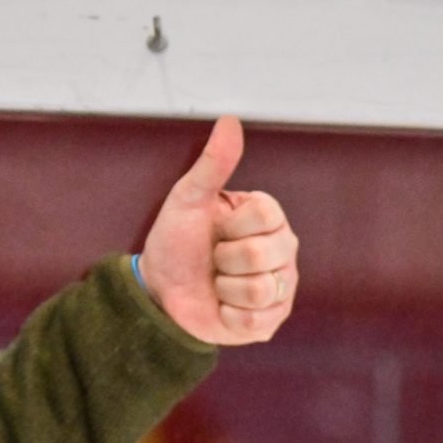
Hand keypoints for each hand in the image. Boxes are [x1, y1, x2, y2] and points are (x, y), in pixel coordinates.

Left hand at [140, 116, 298, 345]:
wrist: (160, 290)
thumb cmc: (176, 242)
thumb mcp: (188, 199)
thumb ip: (212, 164)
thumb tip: (230, 122)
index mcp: (268, 218)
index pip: (265, 215)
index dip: (231, 225)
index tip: (217, 229)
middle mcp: (283, 250)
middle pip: (262, 253)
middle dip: (224, 258)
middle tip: (214, 258)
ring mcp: (281, 286)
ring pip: (260, 288)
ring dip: (224, 288)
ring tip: (218, 282)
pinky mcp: (271, 320)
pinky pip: (255, 319)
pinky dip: (228, 314)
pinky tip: (222, 306)